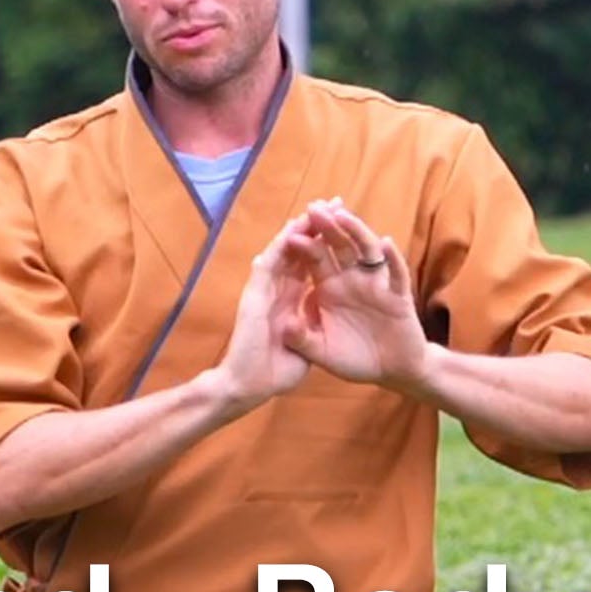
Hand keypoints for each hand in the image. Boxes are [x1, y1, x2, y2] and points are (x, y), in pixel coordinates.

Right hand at [214, 218, 314, 407]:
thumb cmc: (274, 372)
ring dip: (300, 227)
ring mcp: (263, 289)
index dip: (326, 244)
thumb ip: (312, 324)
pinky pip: (271, 263)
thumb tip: (325, 315)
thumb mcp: (305, 343)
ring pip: (284, 249)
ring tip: (318, 206)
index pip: (310, 262)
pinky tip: (296, 227)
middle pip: (300, 249)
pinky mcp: (254, 295)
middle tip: (333, 203)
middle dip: (318, 226)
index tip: (343, 227)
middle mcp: (276, 288)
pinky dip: (283, 244)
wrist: (248, 388)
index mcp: (289, 298)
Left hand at [279, 198, 429, 389]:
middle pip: (338, 247)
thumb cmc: (354, 359)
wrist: (391, 371)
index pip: (313, 259)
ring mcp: (376, 284)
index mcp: (328, 289)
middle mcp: (351, 280)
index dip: (303, 244)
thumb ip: (302, 340)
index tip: (290, 229)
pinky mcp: (397, 296)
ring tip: (344, 217)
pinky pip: (396, 274)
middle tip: (315, 207)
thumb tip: (283, 327)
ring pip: (366, 252)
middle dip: (327, 227)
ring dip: (357, 233)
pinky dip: (393, 259)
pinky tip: (387, 244)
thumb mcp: (322, 353)